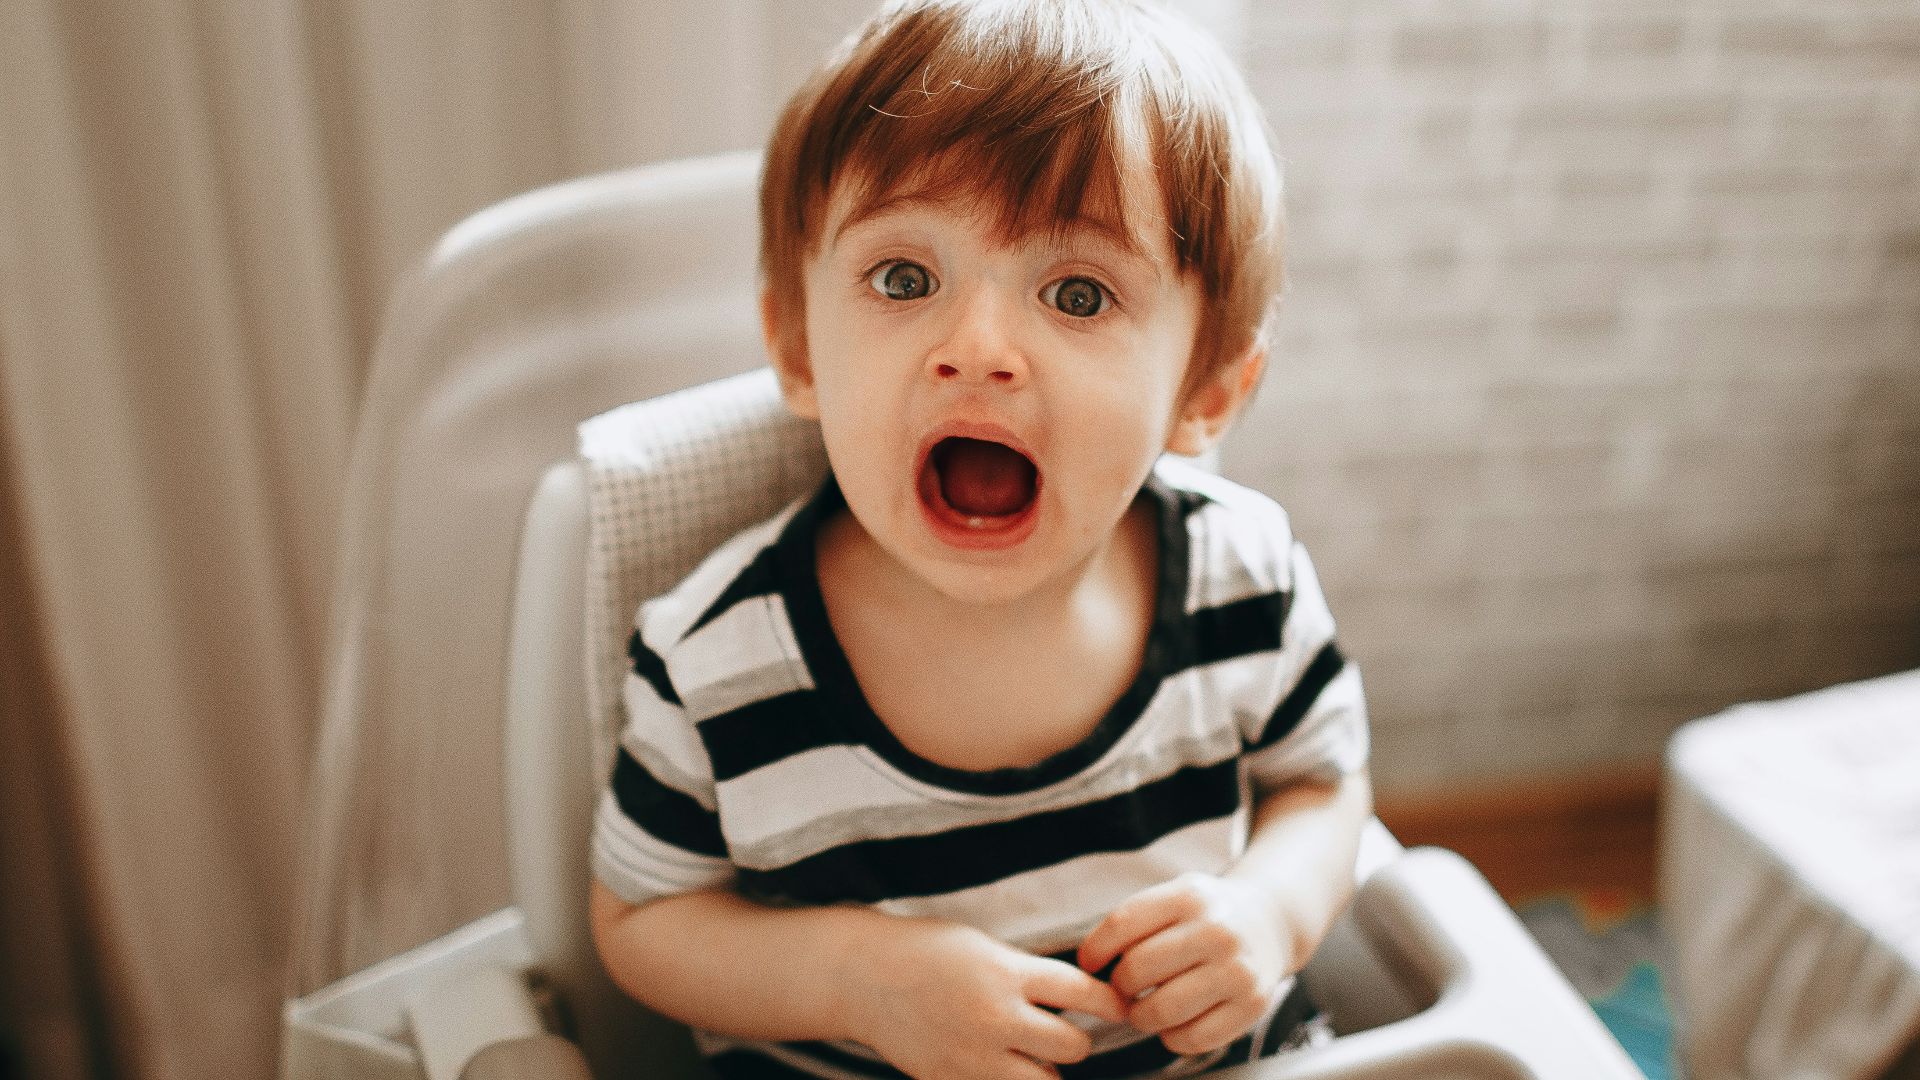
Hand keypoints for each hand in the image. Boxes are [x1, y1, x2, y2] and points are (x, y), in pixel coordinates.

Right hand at [841, 916, 1126, 1079]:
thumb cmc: (925, 951)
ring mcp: (973, 1057)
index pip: (1083, 994)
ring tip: (1032, 1055)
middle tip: (1064, 1031)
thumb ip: (1027, 974)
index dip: (1110, 1003)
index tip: (1119, 1006)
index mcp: (1007, 974)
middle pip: (1074, 1046)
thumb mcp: (984, 948)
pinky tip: (1001, 1068)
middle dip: (1077, 1040)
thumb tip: (1077, 999)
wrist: (862, 976)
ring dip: (1047, 1071)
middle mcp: (996, 1018)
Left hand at [1076, 872, 1292, 1056]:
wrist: (1270, 923)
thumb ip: (1134, 920)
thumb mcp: (1175, 895)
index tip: (1089, 963)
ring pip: (1162, 1009)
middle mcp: (1217, 930)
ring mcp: (1237, 970)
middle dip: (1119, 986)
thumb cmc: (1208, 914)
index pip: (1122, 924)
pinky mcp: (1252, 1006)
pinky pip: (1192, 1038)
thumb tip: (1088, 962)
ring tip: (1145, 1008)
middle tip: (1125, 988)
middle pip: (1137, 970)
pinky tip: (1175, 1022)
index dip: (1095, 950)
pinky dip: (1172, 1037)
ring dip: (1141, 1016)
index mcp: (1190, 896)